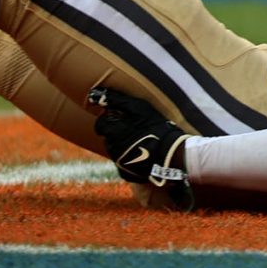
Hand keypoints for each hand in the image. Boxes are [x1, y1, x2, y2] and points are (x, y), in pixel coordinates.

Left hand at [91, 88, 192, 210]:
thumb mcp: (139, 108)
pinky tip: (142, 150)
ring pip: (114, 149)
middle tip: (132, 127)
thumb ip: (117, 101)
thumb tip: (95, 94)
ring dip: (122, 142)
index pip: (100, 124)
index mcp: (113, 133)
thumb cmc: (156, 127)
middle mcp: (112, 149)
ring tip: (139, 138)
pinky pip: (122, 161)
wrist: (171, 155)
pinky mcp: (126, 172)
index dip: (109, 118)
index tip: (120, 116)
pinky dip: (129, 155)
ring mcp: (118, 162)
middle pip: (107, 137)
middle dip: (115, 131)